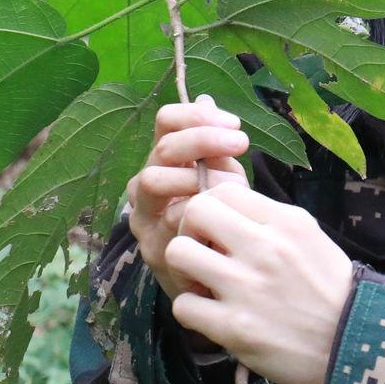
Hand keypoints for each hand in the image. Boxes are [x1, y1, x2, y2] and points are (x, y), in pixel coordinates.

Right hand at [126, 99, 252, 298]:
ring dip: (198, 179)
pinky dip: (200, 216)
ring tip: (232, 189)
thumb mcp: (222, 179)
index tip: (234, 125)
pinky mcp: (152, 251)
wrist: (212, 283)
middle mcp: (144, 186)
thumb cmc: (220, 222)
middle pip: (162, 149)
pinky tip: (226, 220)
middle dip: (203, 140)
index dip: (197, 116)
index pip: (165, 122)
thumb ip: (217, 149)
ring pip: (154, 181)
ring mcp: (144, 219)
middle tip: (240, 143)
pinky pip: (170, 222)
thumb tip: (208, 100)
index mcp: (163, 161)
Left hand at [160, 180, 355, 383]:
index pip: (224, 190)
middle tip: (203, 255)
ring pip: (177, 253)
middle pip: (195, 212)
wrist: (356, 346)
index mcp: (286, 221)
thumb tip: (229, 213)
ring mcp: (246, 287)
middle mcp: (264, 247)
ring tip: (203, 285)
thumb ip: (271, 223)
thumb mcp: (311, 240)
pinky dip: (192, 311)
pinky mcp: (234, 327)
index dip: (211, 209)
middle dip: (190, 232)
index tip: (217, 231)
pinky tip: (211, 316)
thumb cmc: (334, 294)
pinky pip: (183, 305)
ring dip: (183, 271)